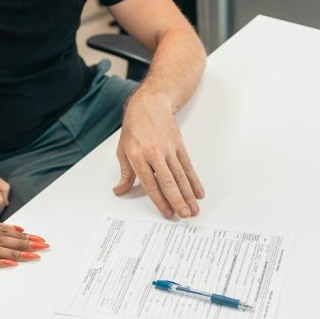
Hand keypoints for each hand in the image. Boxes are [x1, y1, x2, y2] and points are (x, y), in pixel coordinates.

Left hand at [113, 91, 203, 217]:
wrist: (150, 103)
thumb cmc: (135, 126)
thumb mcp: (123, 149)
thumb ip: (125, 173)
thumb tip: (120, 190)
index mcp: (138, 156)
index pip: (150, 183)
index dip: (159, 200)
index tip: (167, 213)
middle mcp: (154, 153)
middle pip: (168, 181)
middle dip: (178, 200)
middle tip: (184, 215)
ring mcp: (169, 149)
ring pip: (181, 176)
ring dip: (188, 194)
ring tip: (194, 209)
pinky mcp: (179, 145)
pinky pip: (188, 166)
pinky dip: (194, 181)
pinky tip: (199, 192)